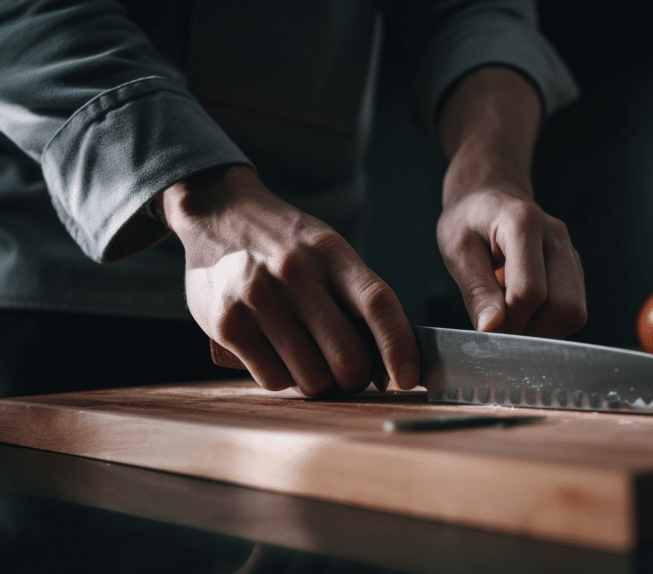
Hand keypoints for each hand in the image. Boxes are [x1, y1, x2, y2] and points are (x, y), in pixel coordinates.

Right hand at [160, 166, 418, 395]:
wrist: (218, 214)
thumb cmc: (287, 245)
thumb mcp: (328, 250)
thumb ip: (359, 297)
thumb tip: (394, 361)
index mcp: (331, 253)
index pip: (378, 303)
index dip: (399, 346)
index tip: (409, 378)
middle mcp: (295, 274)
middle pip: (347, 356)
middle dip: (356, 378)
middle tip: (350, 372)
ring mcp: (258, 299)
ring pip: (311, 378)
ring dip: (319, 382)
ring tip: (310, 359)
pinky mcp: (226, 324)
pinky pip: (274, 380)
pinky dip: (284, 380)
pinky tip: (279, 356)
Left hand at [437, 185, 585, 337]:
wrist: (487, 196)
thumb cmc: (468, 221)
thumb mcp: (457, 251)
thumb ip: (476, 290)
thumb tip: (492, 328)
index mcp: (524, 223)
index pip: (531, 292)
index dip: (509, 322)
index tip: (486, 329)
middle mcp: (556, 237)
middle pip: (565, 306)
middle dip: (532, 332)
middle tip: (501, 333)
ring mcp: (570, 253)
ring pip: (574, 312)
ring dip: (542, 331)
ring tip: (511, 321)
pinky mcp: (573, 269)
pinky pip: (572, 310)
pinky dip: (549, 323)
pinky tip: (523, 313)